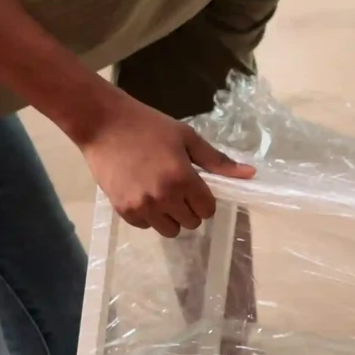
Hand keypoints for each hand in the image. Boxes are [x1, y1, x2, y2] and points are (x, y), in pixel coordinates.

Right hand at [75, 94, 252, 236]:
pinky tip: (144, 194)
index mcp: (182, 179)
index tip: (197, 187)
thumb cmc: (149, 126)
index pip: (208, 210)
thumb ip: (218, 161)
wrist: (103, 124)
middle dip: (190, 208)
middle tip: (179, 188)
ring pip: (169, 230)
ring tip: (162, 194)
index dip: (206, 200)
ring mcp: (141, 207)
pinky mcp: (123, 211)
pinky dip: (149, 216)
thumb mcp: (187, 138)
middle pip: (191, 222)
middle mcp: (163, 198)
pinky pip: (146, 226)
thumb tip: (250, 175)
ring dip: (171, 216)